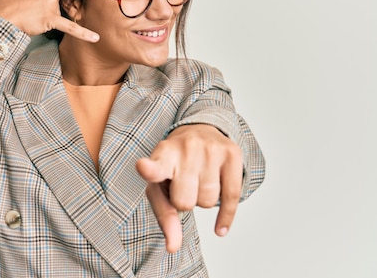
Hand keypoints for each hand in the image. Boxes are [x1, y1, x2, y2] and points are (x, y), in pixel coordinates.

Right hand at [0, 0, 98, 42]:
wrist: (2, 18)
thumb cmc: (7, 3)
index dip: (41, 2)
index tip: (30, 4)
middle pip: (55, 5)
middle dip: (44, 12)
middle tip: (29, 13)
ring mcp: (51, 6)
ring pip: (56, 16)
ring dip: (46, 21)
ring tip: (31, 19)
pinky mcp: (52, 20)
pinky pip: (70, 27)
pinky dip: (83, 33)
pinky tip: (95, 38)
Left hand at [135, 124, 242, 252]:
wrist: (200, 131)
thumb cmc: (174, 165)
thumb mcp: (160, 185)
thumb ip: (164, 215)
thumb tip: (173, 246)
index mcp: (163, 155)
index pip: (155, 166)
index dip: (149, 169)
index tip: (143, 167)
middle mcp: (186, 149)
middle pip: (185, 202)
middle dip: (184, 202)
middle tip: (183, 187)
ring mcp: (210, 149)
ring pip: (209, 202)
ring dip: (203, 201)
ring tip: (198, 183)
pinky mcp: (232, 154)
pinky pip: (233, 197)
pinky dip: (226, 217)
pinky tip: (219, 228)